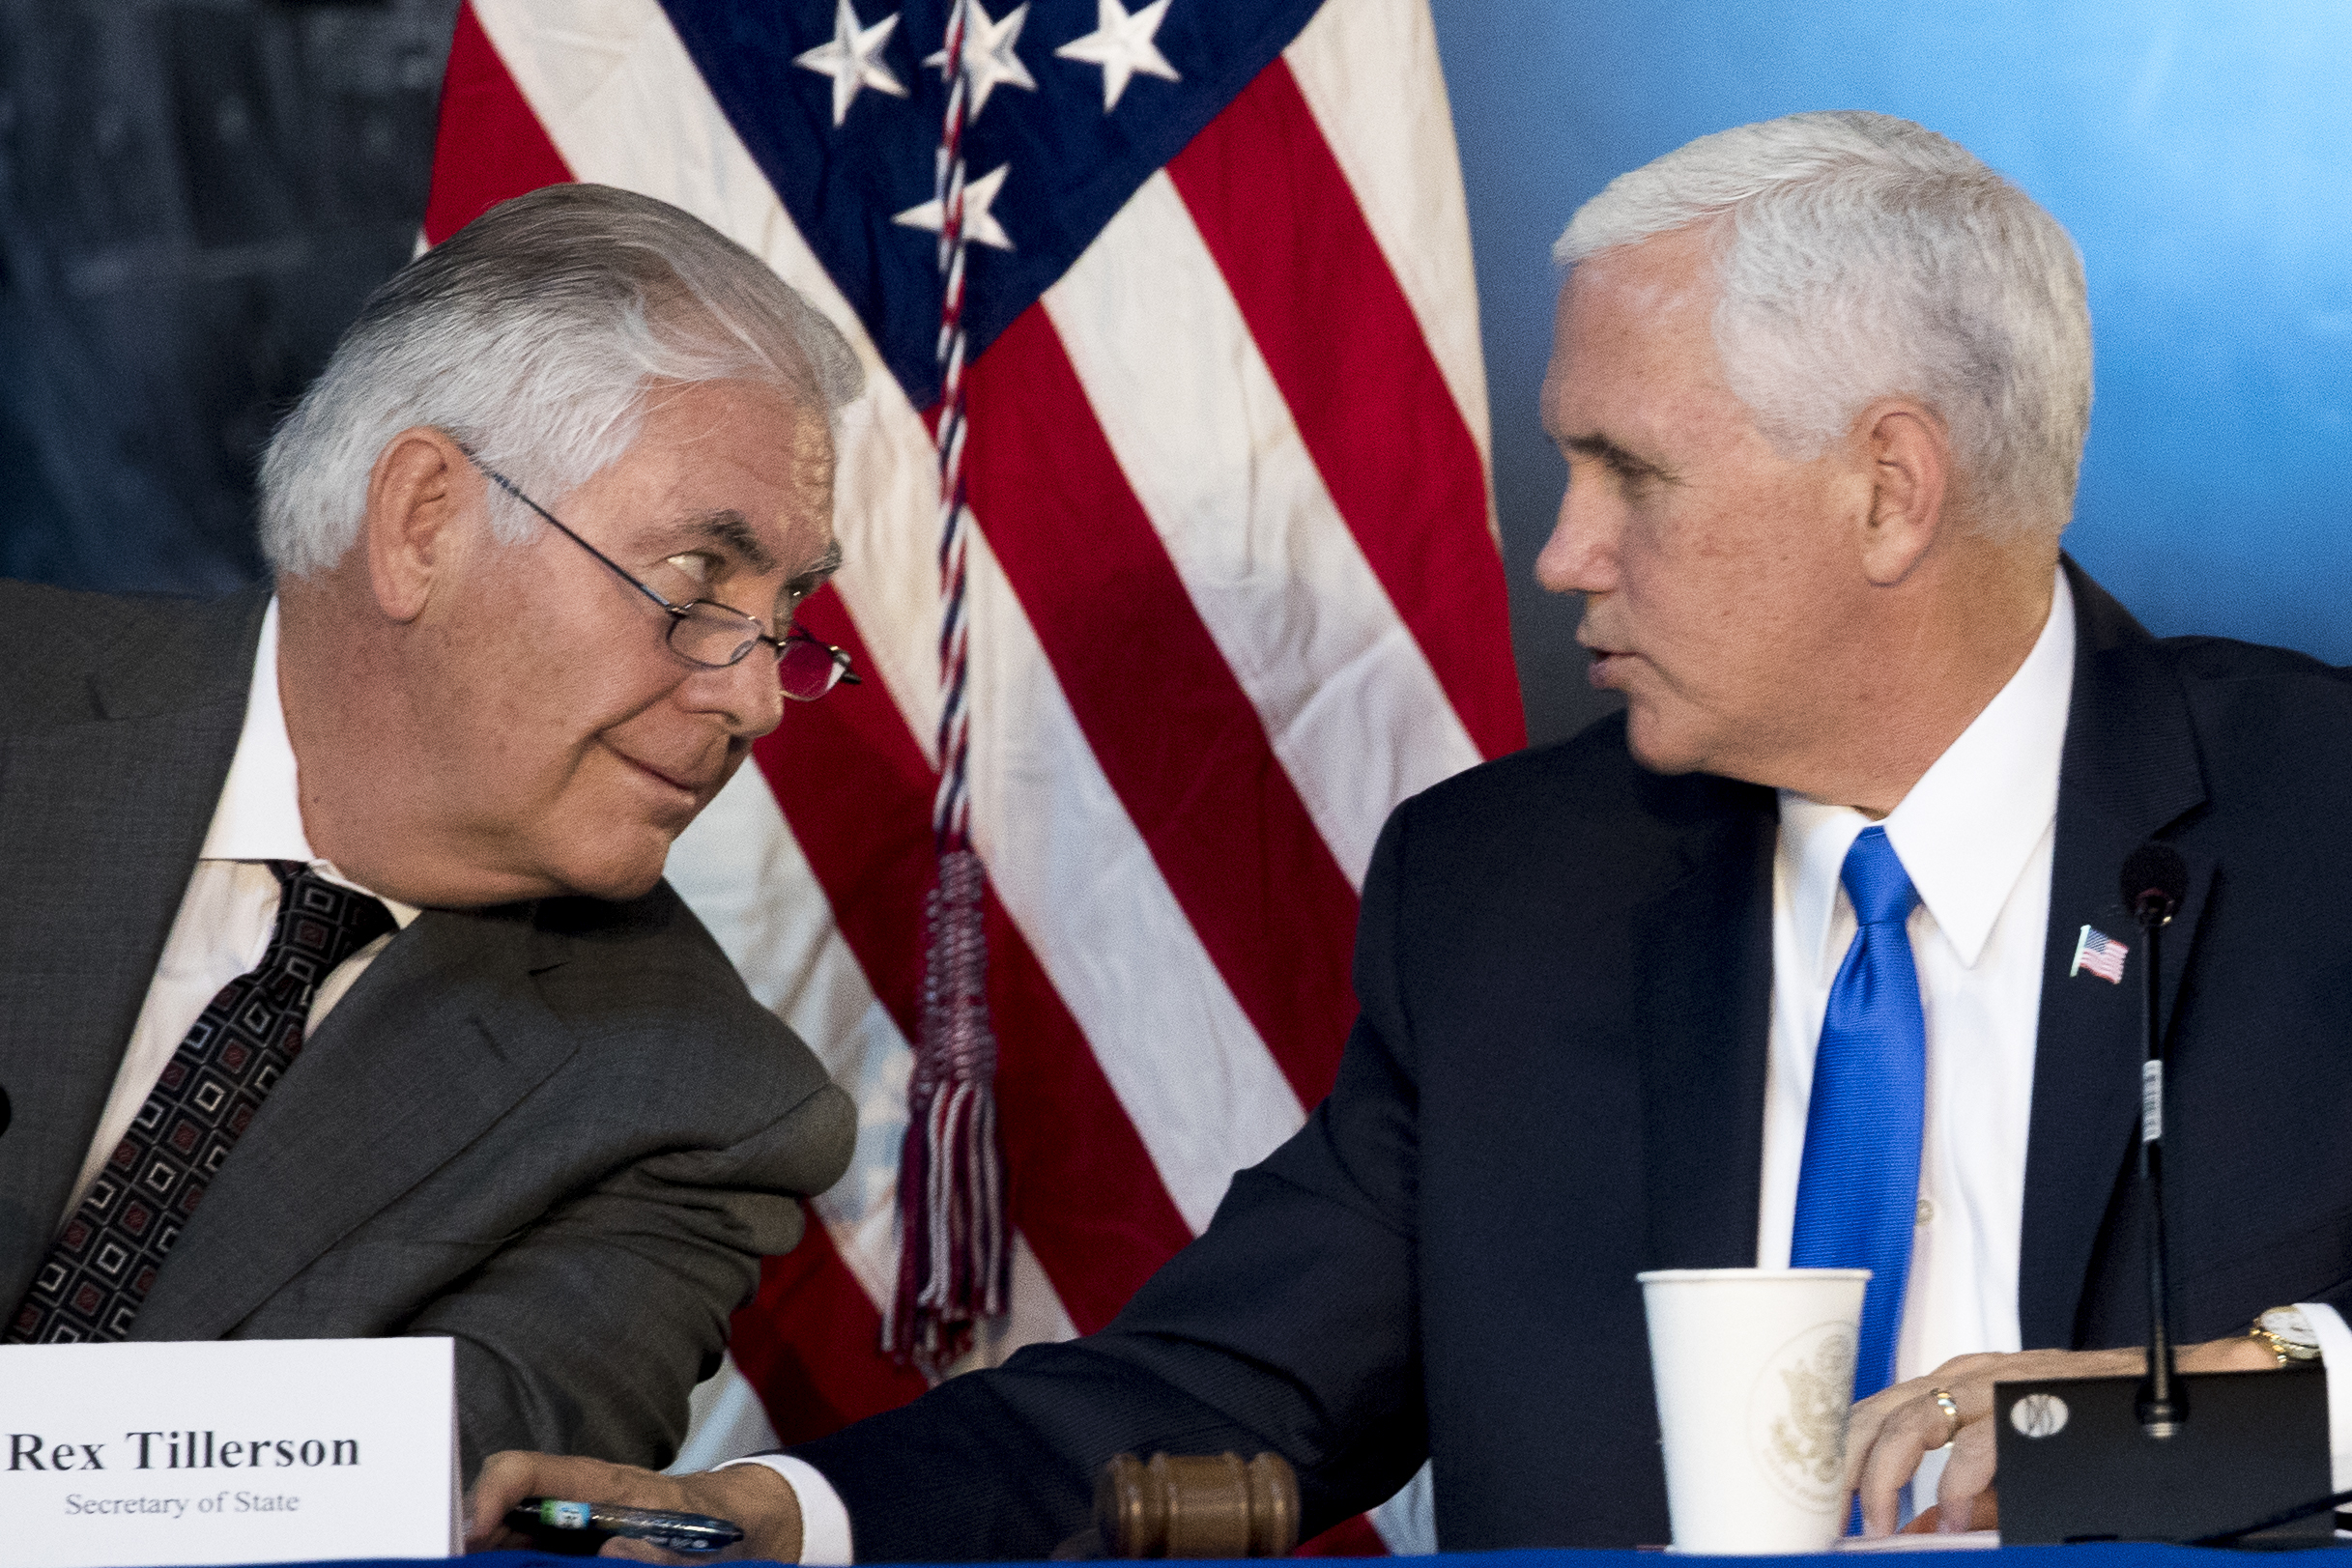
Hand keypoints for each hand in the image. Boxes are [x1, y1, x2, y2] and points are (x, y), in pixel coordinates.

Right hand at [465, 1450, 804, 1561]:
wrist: (739, 1529)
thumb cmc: (715, 1524)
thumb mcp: (698, 1537)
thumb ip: (662, 1548)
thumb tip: (613, 1553)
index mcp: (595, 1485)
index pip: (523, 1472)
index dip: (488, 1494)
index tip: (468, 1532)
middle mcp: (567, 1506)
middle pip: (494, 1512)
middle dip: (463, 1536)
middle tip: (444, 1557)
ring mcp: (562, 1534)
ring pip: (499, 1542)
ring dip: (479, 1554)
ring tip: (461, 1561)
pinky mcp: (563, 1555)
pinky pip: (522, 1555)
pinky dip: (504, 1563)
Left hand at [1844, 1336, 2277, 1537]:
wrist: (2166, 1391)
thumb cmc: (2081, 1423)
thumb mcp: (2007, 1466)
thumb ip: (1957, 1499)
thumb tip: (1913, 1533)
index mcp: (1948, 1388)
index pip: (1870, 1412)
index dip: (1835, 1455)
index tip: (1815, 1500)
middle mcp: (1962, 1378)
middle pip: (1874, 1414)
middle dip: (1843, 1468)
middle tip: (1833, 1516)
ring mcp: (1994, 1384)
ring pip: (1911, 1422)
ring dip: (1887, 1479)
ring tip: (1882, 1525)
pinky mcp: (2030, 1400)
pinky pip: (1977, 1442)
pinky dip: (1958, 1485)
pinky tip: (1955, 1517)